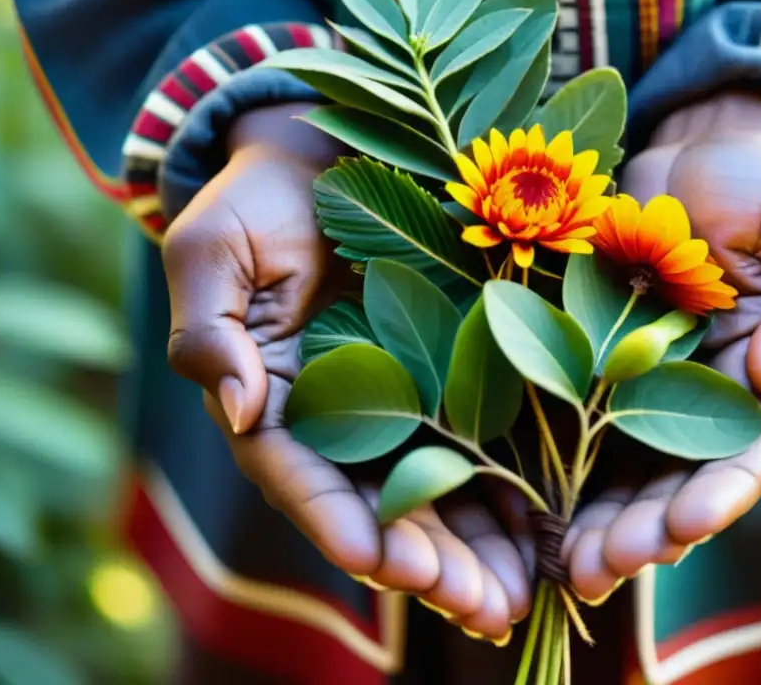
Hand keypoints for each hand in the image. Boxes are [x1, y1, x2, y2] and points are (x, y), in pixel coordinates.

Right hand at [161, 103, 529, 638]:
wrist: (334, 150)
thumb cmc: (263, 198)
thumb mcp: (215, 248)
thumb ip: (209, 328)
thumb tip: (231, 405)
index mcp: (277, 402)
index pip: (304, 479)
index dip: (342, 523)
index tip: (385, 564)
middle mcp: (345, 418)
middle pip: (384, 507)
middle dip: (429, 565)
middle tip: (480, 610)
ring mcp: (407, 400)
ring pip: (442, 493)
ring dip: (478, 553)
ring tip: (518, 599)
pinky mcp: (462, 374)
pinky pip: (491, 441)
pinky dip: (515, 493)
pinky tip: (551, 534)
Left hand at [563, 93, 760, 602]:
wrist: (684, 158)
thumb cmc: (758, 189)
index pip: (753, 454)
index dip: (722, 493)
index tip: (689, 521)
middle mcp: (703, 400)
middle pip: (678, 483)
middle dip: (646, 531)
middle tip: (606, 567)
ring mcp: (641, 389)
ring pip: (622, 473)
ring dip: (597, 524)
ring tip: (569, 566)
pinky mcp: (586, 366)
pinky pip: (569, 425)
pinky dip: (553, 472)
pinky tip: (529, 513)